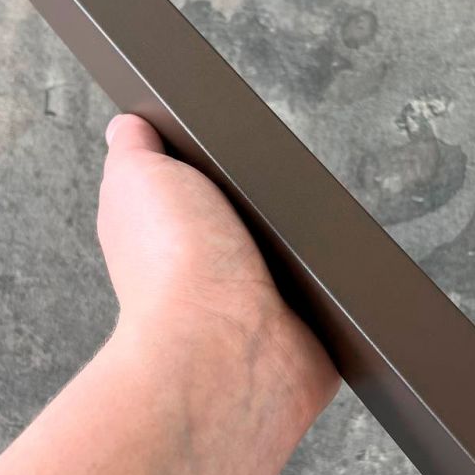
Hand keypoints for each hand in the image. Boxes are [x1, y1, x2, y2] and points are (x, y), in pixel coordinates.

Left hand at [97, 113, 339, 426]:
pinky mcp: (311, 334)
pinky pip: (340, 297)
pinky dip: (346, 282)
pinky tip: (344, 265)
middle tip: (289, 177)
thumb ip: (135, 148)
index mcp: (173, 236)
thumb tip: (128, 125)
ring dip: (314, 240)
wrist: (227, 348)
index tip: (243, 137)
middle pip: (259, 218)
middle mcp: (215, 274)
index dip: (223, 163)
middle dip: (277, 196)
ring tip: (320, 216)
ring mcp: (265, 306)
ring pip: (302, 256)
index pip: (206, 189)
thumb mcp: (138, 178)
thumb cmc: (176, 267)